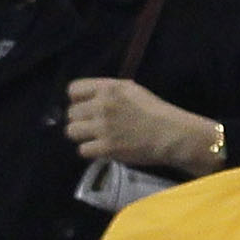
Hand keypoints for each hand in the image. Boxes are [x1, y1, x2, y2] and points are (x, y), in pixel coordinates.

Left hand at [65, 78, 221, 172]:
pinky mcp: (106, 147)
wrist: (169, 134)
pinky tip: (102, 149)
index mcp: (108, 88)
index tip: (84, 107)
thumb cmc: (154, 112)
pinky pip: (83, 150)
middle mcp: (103, 105)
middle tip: (92, 127)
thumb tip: (89, 97)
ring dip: (82, 136)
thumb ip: (109, 92)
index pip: (73, 90)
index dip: (76, 100)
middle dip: (80, 120)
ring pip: (72, 131)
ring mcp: (103, 127)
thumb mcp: (131, 90)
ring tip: (94, 138)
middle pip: (71, 113)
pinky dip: (91, 151)